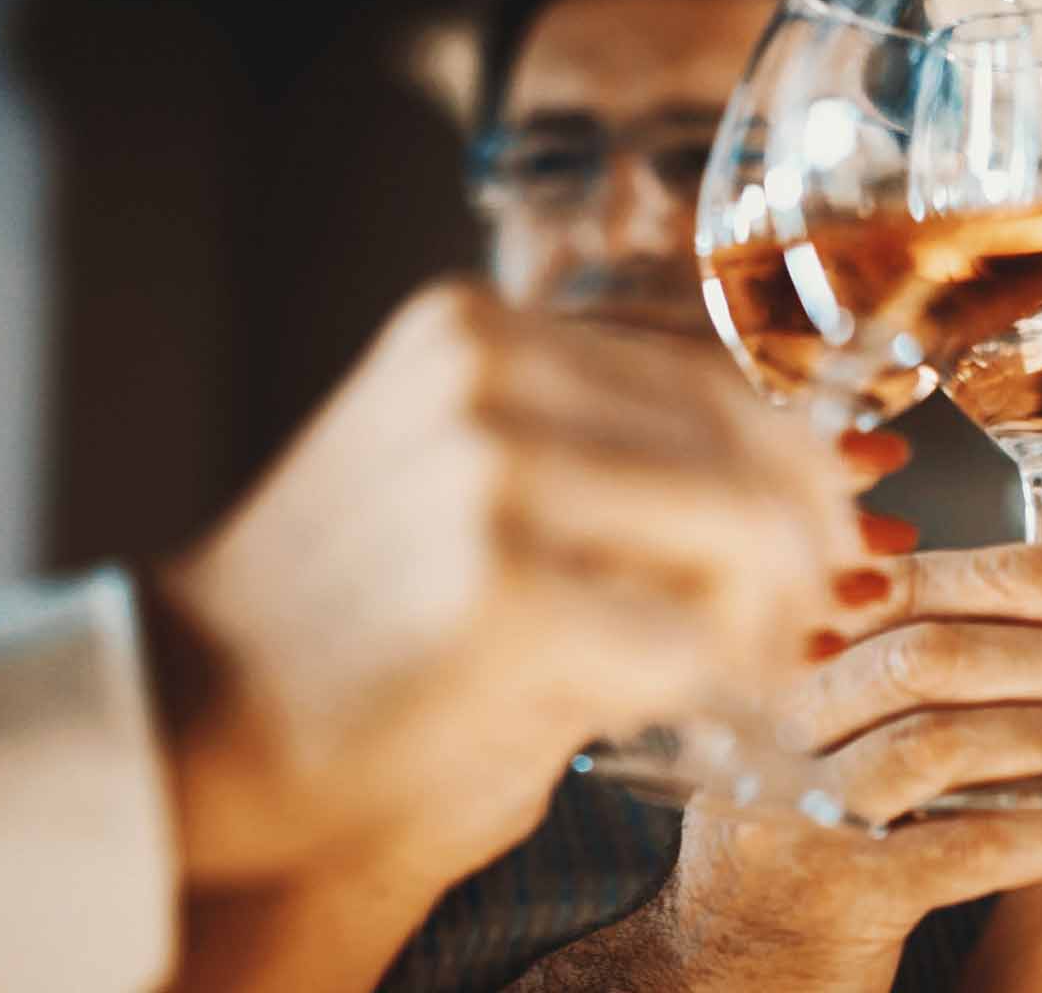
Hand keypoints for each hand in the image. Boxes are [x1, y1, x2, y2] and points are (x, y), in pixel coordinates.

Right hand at [149, 281, 857, 887]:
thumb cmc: (355, 609)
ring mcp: (486, 470)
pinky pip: (690, 635)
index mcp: (475, 325)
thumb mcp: (477, 478)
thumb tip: (844, 472)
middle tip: (822, 604)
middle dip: (812, 536)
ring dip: (776, 612)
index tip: (842, 517)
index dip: (798, 453)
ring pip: (742, 530)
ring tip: (759, 664)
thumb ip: (628, 456)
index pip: (706, 371)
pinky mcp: (498, 590)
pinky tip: (706, 704)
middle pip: (746, 442)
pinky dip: (722, 680)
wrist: (197, 715)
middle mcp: (482, 369)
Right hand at [601, 484, 1041, 991]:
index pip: (896, 590)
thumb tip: (1034, 593)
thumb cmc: (798, 840)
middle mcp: (778, 726)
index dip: (1006, 574)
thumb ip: (889, 662)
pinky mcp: (839, 892)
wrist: (721, 973)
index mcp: (780, 666)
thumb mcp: (821, 736)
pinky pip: (965, 846)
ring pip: (945, 740)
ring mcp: (801, 809)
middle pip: (927, 653)